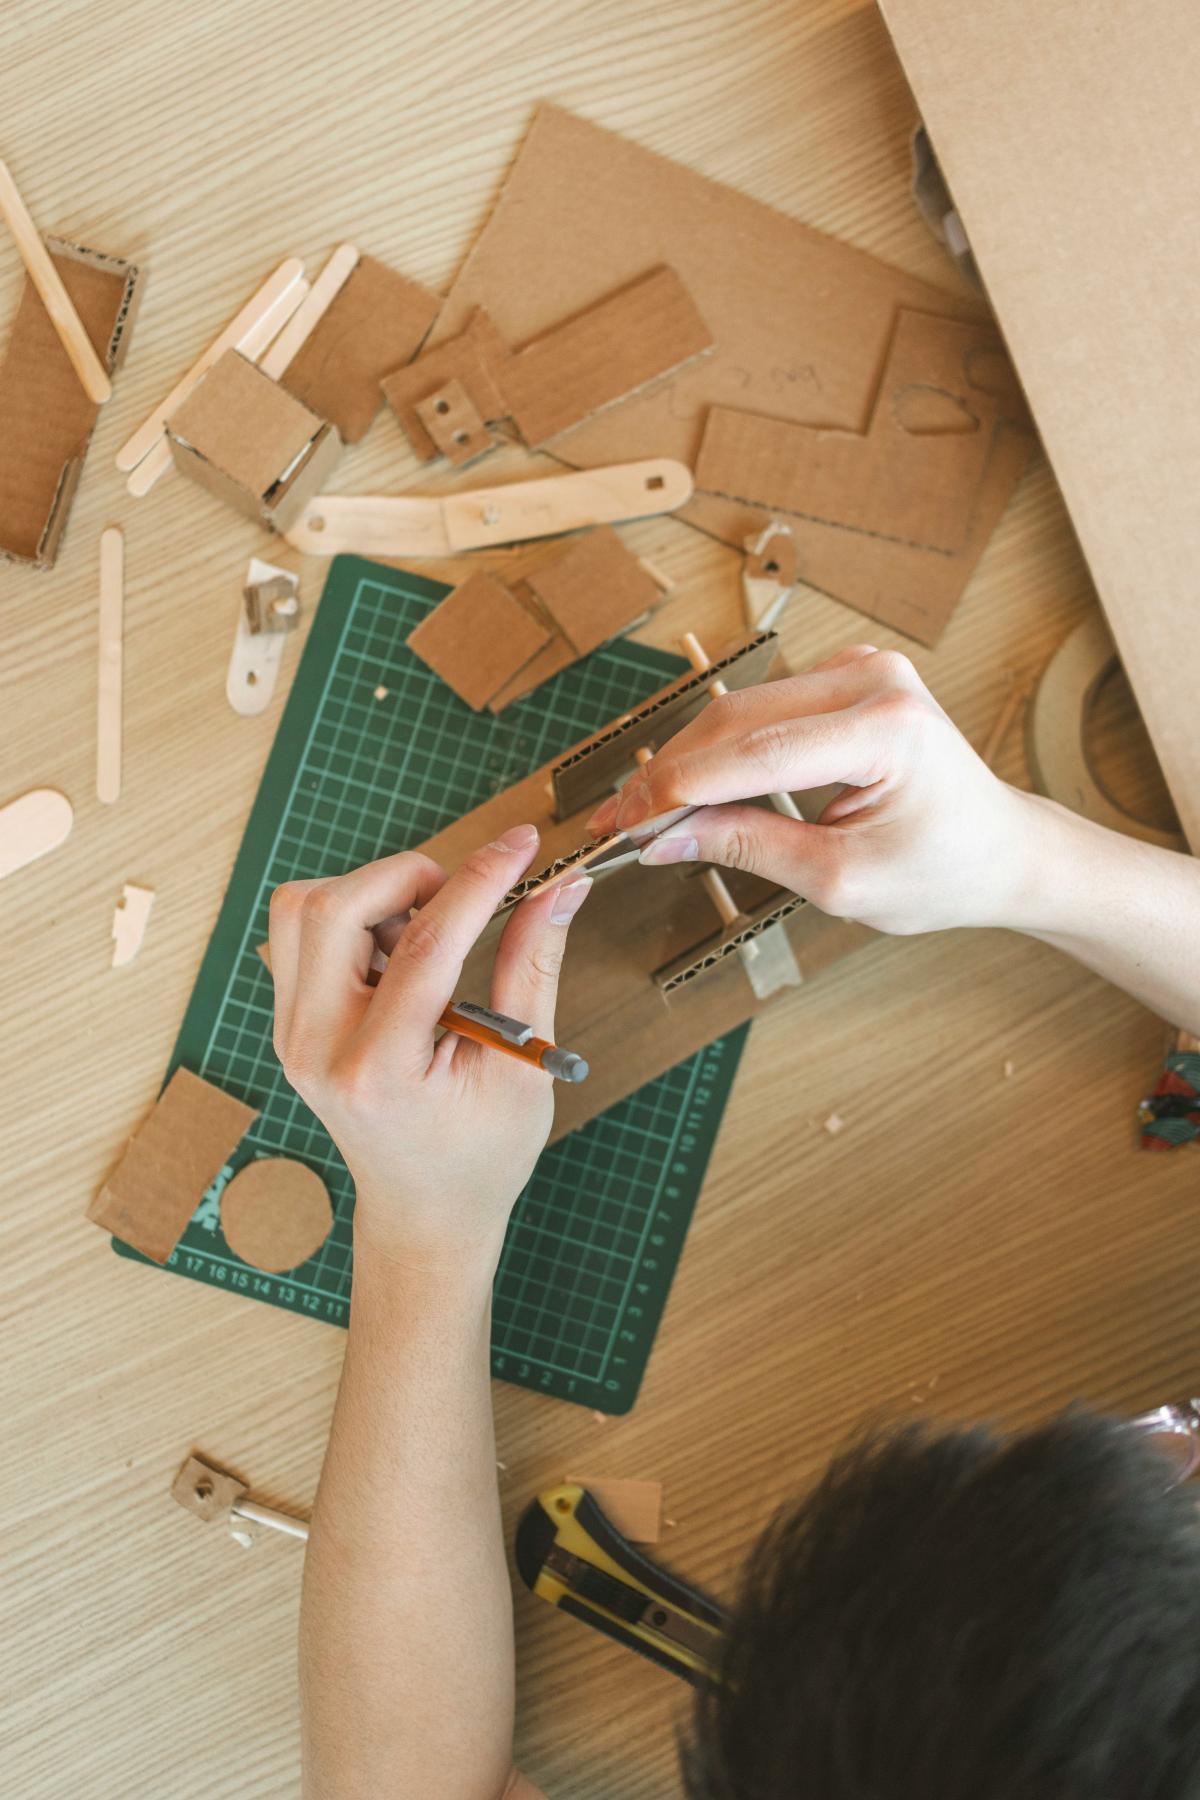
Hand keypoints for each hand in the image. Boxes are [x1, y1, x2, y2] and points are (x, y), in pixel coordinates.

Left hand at [268, 823, 590, 1271]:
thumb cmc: (480, 1155)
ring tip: (421, 937)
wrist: (423, 1213)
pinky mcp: (288, 1024)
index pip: (423, 944)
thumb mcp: (523, 1067)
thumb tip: (559, 887)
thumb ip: (534, 967)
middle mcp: (317, 1049)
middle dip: (406, 878)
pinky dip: (348, 920)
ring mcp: (291, 1036)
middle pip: (332, 908)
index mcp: (380, 1071)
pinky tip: (395, 957)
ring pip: (301, 910)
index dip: (479, 881)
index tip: (520, 845)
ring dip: (369, 897)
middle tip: (460, 899)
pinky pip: (297, 935)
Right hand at [587, 646, 1040, 935]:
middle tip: (616, 823)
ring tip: (640, 811)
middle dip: (671, 774)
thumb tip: (664, 835)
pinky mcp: (848, 676)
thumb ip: (748, 848)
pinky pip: (764, 707)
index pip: (754, 753)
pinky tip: (691, 786)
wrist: (1001, 850)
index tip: (622, 823)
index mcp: (886, 729)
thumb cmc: (941, 871)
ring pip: (741, 709)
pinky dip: (721, 747)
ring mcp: (862, 669)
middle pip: (738, 719)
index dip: (676, 789)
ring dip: (689, 760)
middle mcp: (873, 680)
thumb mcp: (840, 880)